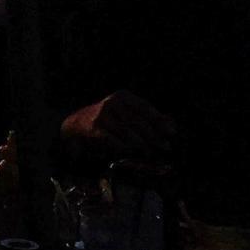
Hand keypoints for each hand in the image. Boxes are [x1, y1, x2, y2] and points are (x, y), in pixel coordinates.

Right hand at [60, 90, 177, 157]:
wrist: (77, 124)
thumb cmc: (107, 118)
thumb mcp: (126, 112)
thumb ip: (147, 116)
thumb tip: (171, 122)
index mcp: (122, 97)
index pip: (144, 108)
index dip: (159, 120)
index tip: (172, 132)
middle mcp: (111, 103)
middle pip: (138, 122)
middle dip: (154, 136)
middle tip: (166, 147)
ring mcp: (102, 116)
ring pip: (128, 133)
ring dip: (143, 145)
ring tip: (153, 153)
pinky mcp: (95, 129)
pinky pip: (115, 141)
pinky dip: (126, 148)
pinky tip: (134, 153)